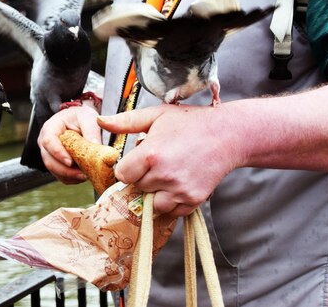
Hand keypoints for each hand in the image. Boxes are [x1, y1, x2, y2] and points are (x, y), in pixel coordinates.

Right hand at [38, 105, 100, 183]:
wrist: (80, 120)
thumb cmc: (82, 117)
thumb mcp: (88, 118)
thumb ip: (91, 131)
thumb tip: (96, 147)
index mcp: (51, 127)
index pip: (48, 141)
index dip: (58, 153)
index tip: (70, 162)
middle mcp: (46, 143)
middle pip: (49, 160)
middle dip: (65, 170)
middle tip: (82, 175)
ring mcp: (49, 154)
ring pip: (54, 170)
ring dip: (69, 176)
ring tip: (86, 176)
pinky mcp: (56, 164)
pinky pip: (60, 175)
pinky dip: (71, 178)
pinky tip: (83, 176)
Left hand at [98, 104, 237, 216]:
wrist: (227, 135)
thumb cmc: (190, 122)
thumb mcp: (156, 115)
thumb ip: (126, 121)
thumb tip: (100, 121)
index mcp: (150, 155)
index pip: (122, 175)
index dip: (130, 167)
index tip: (141, 160)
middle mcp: (163, 175)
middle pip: (137, 188)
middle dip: (144, 177)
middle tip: (161, 161)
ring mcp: (179, 190)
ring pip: (152, 204)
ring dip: (156, 192)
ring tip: (170, 172)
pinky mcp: (192, 200)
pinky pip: (171, 212)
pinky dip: (172, 201)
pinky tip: (181, 182)